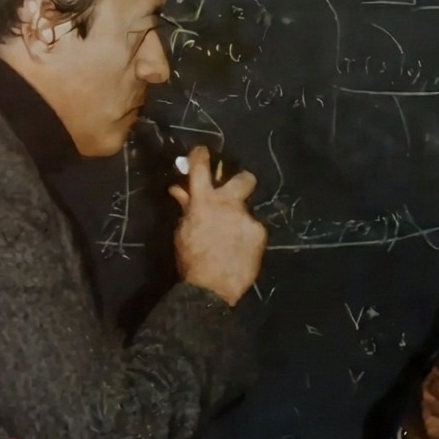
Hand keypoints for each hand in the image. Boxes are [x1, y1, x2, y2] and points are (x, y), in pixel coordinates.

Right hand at [168, 146, 266, 305]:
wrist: (211, 287)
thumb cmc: (191, 259)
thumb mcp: (182, 231)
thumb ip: (185, 207)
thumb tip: (179, 189)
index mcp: (203, 202)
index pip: (201, 169)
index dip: (201, 156)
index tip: (203, 151)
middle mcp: (228, 204)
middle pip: (245, 179)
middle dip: (242, 180)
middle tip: (237, 190)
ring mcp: (247, 218)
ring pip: (245, 211)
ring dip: (238, 220)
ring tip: (230, 240)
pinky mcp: (260, 233)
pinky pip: (253, 230)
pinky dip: (246, 237)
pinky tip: (239, 250)